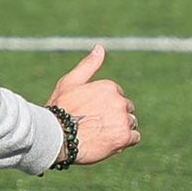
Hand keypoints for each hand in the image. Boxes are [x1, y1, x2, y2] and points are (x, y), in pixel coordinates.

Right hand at [47, 45, 139, 165]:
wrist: (56, 137)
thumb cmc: (60, 110)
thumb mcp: (70, 83)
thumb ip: (88, 65)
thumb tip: (100, 47)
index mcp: (109, 87)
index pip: (117, 96)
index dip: (106, 106)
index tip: (93, 114)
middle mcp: (119, 101)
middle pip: (126, 109)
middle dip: (116, 116)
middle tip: (96, 126)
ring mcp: (122, 119)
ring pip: (131, 123)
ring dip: (121, 129)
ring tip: (102, 135)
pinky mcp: (124, 136)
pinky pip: (134, 138)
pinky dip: (125, 141)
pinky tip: (110, 143)